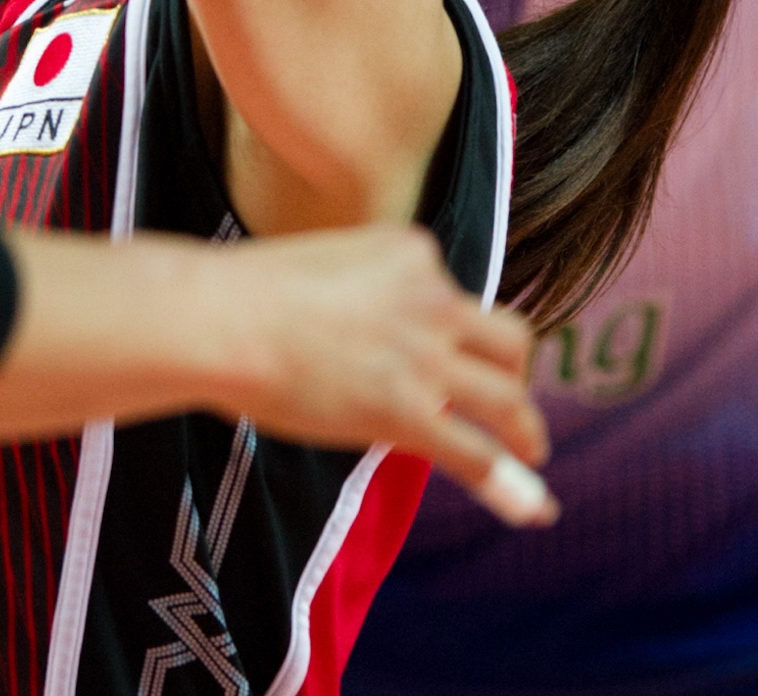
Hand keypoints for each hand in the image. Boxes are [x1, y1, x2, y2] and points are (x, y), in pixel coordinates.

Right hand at [231, 223, 557, 526]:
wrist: (226, 317)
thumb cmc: (247, 292)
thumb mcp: (324, 261)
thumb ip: (361, 289)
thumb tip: (360, 335)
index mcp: (411, 251)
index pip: (451, 290)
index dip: (445, 326)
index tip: (428, 349)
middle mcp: (432, 297)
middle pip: (507, 337)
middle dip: (512, 369)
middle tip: (503, 396)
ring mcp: (425, 357)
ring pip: (507, 396)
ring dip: (526, 428)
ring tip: (531, 450)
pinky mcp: (408, 412)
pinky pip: (476, 453)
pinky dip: (509, 484)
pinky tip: (532, 507)